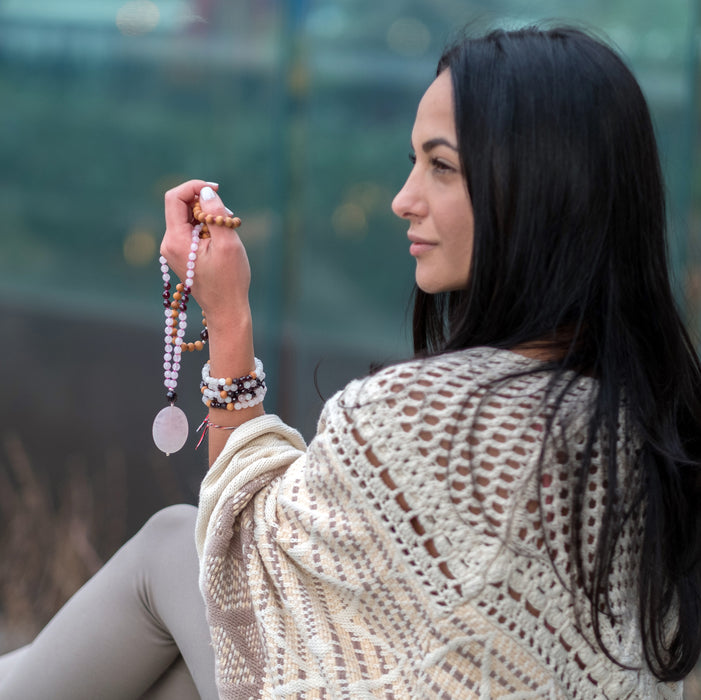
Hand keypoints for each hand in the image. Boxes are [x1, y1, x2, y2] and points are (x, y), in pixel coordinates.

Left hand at [160, 180, 251, 325]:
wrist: (226, 309)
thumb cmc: (230, 279)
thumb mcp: (228, 244)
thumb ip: (216, 215)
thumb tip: (206, 192)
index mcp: (176, 240)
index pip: (174, 198)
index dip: (194, 187)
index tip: (216, 190)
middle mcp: (168, 243)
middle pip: (180, 206)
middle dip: (204, 204)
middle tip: (228, 217)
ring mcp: (173, 249)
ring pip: (186, 217)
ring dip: (207, 217)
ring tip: (227, 233)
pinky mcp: (181, 253)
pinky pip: (190, 230)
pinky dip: (205, 227)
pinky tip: (220, 241)